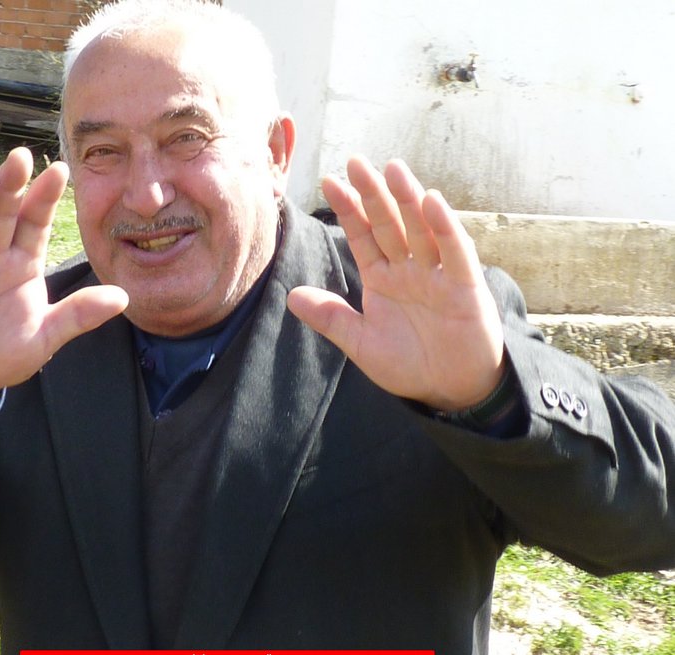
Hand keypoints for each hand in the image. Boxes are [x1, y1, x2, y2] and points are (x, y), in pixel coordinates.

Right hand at [0, 147, 127, 417]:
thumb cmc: (2, 355)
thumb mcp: (46, 336)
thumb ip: (79, 314)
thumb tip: (123, 297)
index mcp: (21, 264)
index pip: (34, 223)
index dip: (45, 198)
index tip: (60, 170)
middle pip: (0, 214)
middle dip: (11, 186)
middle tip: (21, 157)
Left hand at [287, 156, 503, 410]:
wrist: (450, 392)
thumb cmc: (409, 366)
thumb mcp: (361, 343)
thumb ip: (330, 318)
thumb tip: (290, 297)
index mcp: (383, 279)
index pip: (363, 236)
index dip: (348, 210)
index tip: (329, 182)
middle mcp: (409, 269)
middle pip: (389, 224)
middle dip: (373, 193)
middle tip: (356, 162)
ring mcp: (437, 274)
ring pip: (421, 229)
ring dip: (408, 199)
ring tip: (392, 169)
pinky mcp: (465, 286)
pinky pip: (455, 252)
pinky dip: (445, 228)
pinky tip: (432, 202)